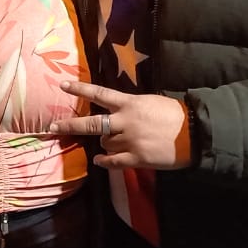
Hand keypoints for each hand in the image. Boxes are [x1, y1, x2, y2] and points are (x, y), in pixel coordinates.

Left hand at [49, 80, 191, 169]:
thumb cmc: (173, 115)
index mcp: (129, 104)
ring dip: (105, 143)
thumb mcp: (149, 103)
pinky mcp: (136, 158)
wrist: (194, 133)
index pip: (100, 94)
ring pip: (104, 143)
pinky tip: (100, 161)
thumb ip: (129, 108)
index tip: (63, 85)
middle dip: (70, 125)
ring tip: (116, 142)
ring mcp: (129, 141)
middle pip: (91, 123)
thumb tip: (114, 113)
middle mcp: (125, 121)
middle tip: (53, 127)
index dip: (80, 89)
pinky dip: (104, 161)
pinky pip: (112, 161)